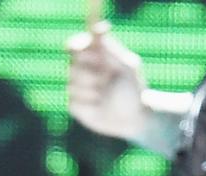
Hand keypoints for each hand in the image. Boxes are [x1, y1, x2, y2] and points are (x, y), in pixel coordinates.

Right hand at [66, 22, 191, 156]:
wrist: (133, 119)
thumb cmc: (133, 90)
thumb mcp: (125, 66)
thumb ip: (110, 50)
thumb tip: (99, 27)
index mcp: (95, 58)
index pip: (76, 46)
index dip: (76, 46)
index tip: (82, 48)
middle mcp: (84, 71)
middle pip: (72, 65)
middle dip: (90, 73)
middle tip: (106, 80)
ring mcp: (78, 89)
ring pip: (72, 84)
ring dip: (91, 91)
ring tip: (105, 96)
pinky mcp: (74, 105)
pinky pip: (73, 101)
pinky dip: (88, 104)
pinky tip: (99, 108)